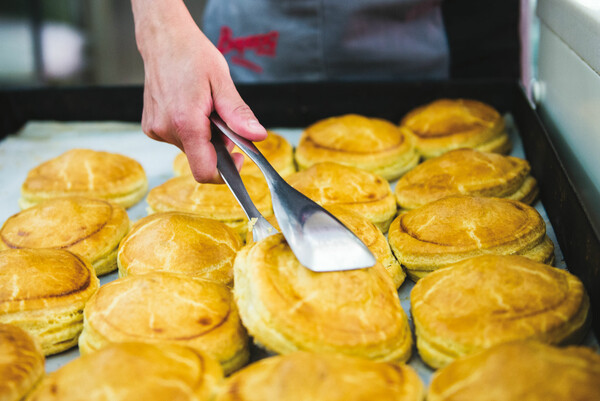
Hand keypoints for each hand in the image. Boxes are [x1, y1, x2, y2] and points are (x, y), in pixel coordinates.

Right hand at [132, 0, 266, 182]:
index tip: (238, 158)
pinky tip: (189, 107)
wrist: (163, 39)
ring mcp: (156, 130)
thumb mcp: (222, 82)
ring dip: (203, 136)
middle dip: (217, 145)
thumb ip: (238, 114)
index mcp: (185, 122)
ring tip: (203, 107)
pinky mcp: (151, 128)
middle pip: (201, 158)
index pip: (205, 171)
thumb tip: (257, 136)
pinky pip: (178, 140)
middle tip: (220, 117)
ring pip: (190, 149)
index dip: (226, 172)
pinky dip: (189, 130)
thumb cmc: (192, 55)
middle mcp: (166, 130)